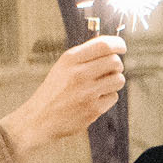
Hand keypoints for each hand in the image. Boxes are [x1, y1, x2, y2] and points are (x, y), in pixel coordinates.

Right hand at [0, 35, 126, 157]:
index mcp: (70, 60)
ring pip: (118, 79)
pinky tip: (94, 99)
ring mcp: (87, 92)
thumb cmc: (54, 90)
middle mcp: (79, 74)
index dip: (118, 44)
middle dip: (116, 65)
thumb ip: (84, 56)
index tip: (122, 47)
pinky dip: (108, 97)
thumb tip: (110, 45)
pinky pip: (113, 97)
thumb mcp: (63, 66)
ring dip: (114, 81)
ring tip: (101, 85)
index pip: (104, 45)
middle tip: (109, 70)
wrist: (40, 118)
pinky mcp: (93, 109)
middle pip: (115, 61)